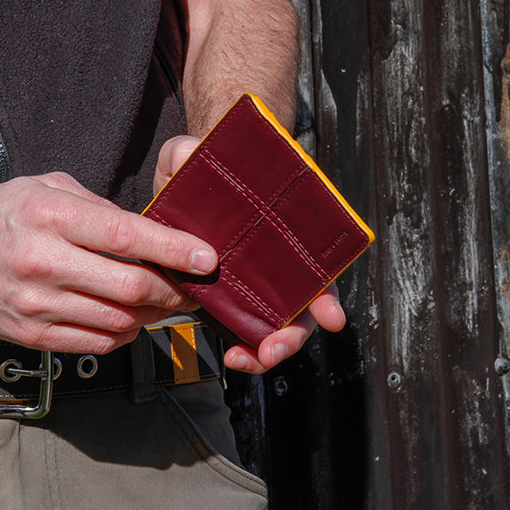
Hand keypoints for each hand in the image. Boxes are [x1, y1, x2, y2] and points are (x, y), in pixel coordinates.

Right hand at [0, 172, 217, 353]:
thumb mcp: (46, 187)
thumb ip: (99, 208)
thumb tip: (149, 232)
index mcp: (49, 215)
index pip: (125, 235)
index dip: (174, 249)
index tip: (206, 259)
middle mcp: (42, 261)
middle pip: (130, 287)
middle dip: (174, 291)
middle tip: (192, 287)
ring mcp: (35, 304)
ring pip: (119, 319)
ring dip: (151, 314)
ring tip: (159, 300)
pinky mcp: (31, 335)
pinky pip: (96, 342)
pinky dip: (122, 331)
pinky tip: (125, 315)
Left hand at [154, 135, 346, 373]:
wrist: (180, 181)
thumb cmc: (199, 166)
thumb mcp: (188, 153)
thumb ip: (187, 151)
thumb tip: (191, 155)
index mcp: (282, 230)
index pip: (317, 265)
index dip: (325, 294)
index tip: (329, 316)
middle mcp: (277, 261)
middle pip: (300, 308)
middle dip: (293, 335)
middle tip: (274, 348)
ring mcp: (253, 282)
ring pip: (276, 327)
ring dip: (267, 350)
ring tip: (246, 358)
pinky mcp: (226, 296)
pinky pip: (245, 329)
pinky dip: (245, 347)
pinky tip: (232, 353)